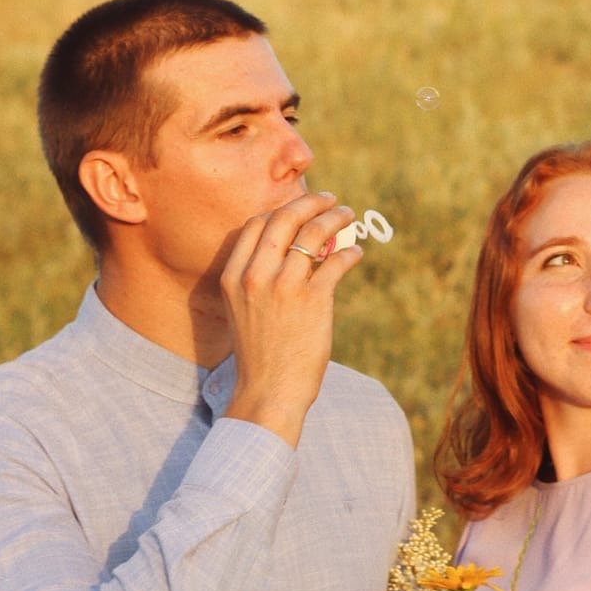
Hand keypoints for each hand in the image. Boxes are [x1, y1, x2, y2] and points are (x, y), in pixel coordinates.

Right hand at [223, 192, 362, 446]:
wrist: (268, 391)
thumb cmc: (260, 353)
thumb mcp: (244, 310)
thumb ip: (260, 278)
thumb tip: (298, 248)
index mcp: (234, 277)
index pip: (255, 225)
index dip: (280, 209)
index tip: (299, 207)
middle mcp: (256, 276)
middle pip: (285, 219)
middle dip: (311, 202)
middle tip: (330, 199)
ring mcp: (284, 287)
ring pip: (314, 233)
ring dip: (336, 219)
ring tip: (348, 216)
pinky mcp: (314, 300)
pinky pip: (336, 261)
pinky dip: (349, 251)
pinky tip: (355, 253)